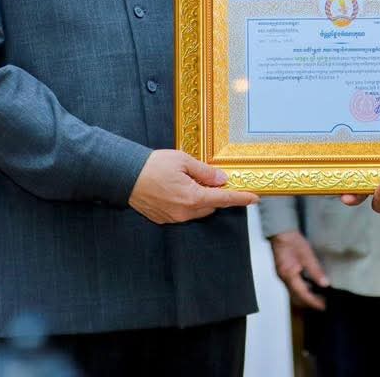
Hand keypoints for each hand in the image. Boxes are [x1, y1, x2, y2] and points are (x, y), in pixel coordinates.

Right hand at [129, 149, 257, 223]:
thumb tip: (222, 179)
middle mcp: (185, 212)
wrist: (124, 176)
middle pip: (211, 205)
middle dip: (216, 193)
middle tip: (212, 177)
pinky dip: (187, 202)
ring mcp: (174, 218)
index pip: (223, 199)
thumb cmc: (154, 165)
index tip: (254, 198)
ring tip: (188, 179)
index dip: (240, 198)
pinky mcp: (164, 218)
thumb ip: (205, 172)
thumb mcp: (183, 161)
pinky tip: (176, 188)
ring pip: (198, 209)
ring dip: (200, 198)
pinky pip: (183, 212)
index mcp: (192, 197)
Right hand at [268, 231, 328, 309]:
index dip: (314, 302)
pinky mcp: (284, 272)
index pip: (303, 294)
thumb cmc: (292, 241)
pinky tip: (310, 285)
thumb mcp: (307, 255)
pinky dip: (303, 288)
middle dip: (310, 301)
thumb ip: (315, 270)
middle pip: (298, 296)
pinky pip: (293, 285)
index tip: (324, 306)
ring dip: (307, 295)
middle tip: (324, 303)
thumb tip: (325, 283)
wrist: (280, 232)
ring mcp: (283, 276)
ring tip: (320, 296)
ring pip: (295, 291)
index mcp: (289, 275)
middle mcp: (284, 278)